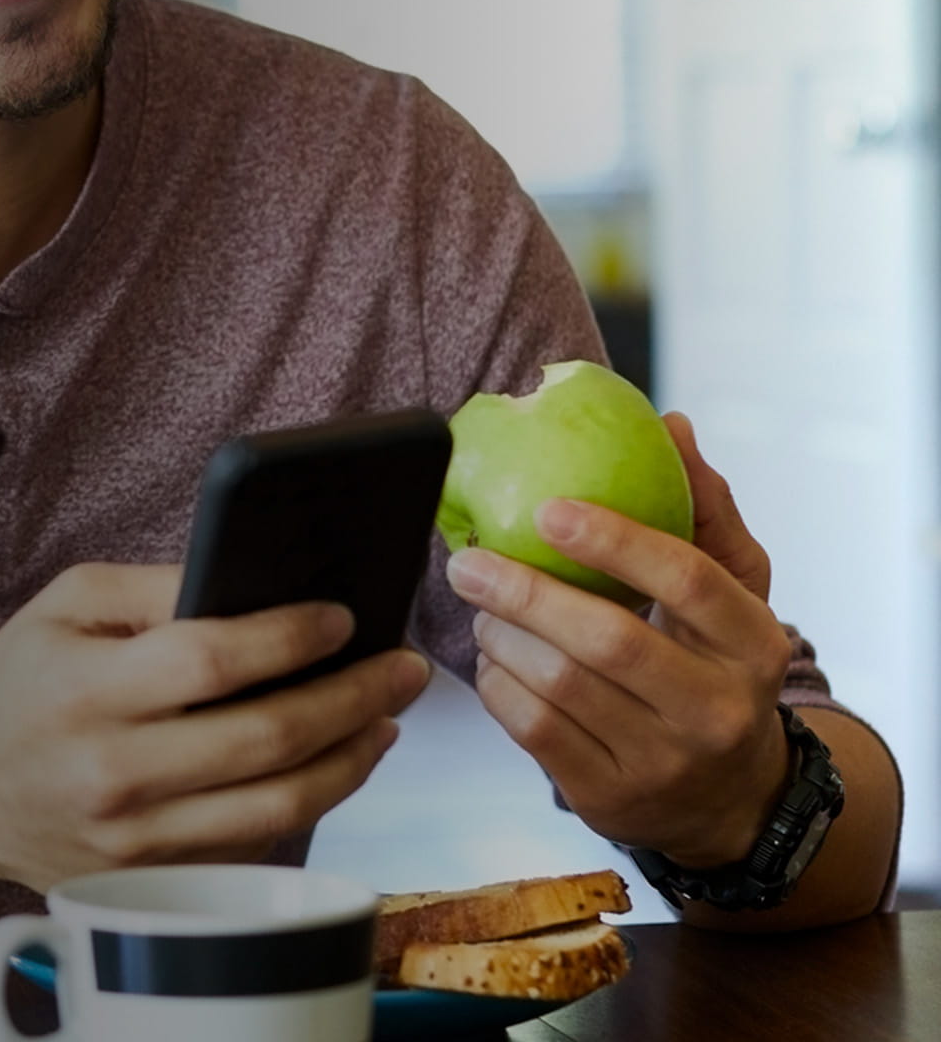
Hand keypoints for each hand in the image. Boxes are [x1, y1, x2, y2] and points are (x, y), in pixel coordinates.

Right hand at [0, 563, 429, 891]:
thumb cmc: (22, 681)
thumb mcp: (66, 603)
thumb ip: (155, 587)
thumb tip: (259, 584)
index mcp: (86, 690)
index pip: (211, 661)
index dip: (289, 638)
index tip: (343, 617)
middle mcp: (112, 771)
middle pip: (265, 738)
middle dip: (352, 697)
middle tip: (402, 667)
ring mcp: (135, 838)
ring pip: (278, 805)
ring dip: (351, 759)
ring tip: (385, 718)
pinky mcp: (153, 877)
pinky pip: (255, 842)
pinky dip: (308, 800)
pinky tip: (334, 762)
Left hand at [447, 412, 793, 867]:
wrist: (730, 797)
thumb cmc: (717, 666)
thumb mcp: (735, 594)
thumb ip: (705, 511)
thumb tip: (673, 426)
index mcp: (756, 645)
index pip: (689, 580)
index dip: (615, 540)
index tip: (547, 506)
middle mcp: (718, 709)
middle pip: (608, 640)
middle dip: (524, 591)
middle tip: (467, 559)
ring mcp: (665, 762)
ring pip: (558, 686)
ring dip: (501, 635)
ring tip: (482, 605)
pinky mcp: (611, 798)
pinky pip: (531, 728)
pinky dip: (496, 683)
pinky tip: (493, 656)